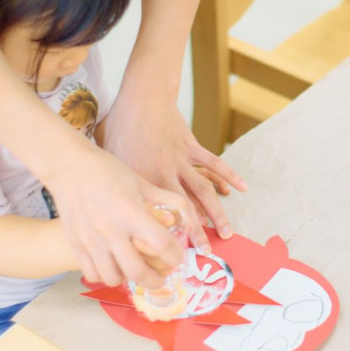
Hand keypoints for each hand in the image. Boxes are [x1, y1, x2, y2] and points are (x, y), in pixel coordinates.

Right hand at [44, 140, 191, 287]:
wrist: (68, 166)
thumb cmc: (107, 170)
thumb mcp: (139, 181)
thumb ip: (163, 200)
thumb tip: (186, 215)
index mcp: (130, 212)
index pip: (161, 244)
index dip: (175, 256)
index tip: (178, 258)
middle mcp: (110, 230)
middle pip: (137, 272)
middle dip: (155, 280)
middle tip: (162, 278)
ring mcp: (90, 240)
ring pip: (112, 278)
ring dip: (128, 279)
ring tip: (135, 270)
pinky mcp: (75, 244)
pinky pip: (92, 274)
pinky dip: (105, 275)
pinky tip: (113, 265)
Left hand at [102, 84, 246, 248]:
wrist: (142, 97)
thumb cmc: (120, 125)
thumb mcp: (111, 156)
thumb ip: (116, 180)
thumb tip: (107, 202)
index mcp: (144, 179)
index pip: (157, 212)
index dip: (166, 234)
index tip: (173, 253)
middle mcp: (165, 173)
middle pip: (186, 208)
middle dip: (197, 233)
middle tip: (207, 253)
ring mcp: (182, 160)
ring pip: (204, 191)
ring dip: (217, 213)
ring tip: (227, 233)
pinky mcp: (192, 146)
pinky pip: (213, 163)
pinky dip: (229, 175)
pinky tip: (241, 188)